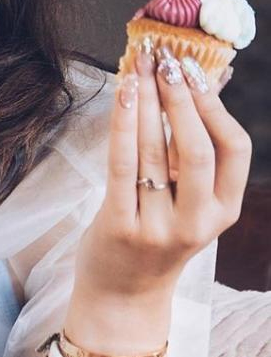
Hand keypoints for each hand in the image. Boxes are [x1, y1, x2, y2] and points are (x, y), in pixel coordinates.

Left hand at [71, 46, 251, 308]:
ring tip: (139, 69)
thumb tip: (212, 77)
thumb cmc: (156, 234)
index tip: (196, 71)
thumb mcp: (189, 199)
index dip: (216, 105)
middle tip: (167, 61)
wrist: (122, 295)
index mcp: (223, 211)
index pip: (235, 150)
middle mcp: (196, 222)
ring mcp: (158, 227)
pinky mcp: (120, 228)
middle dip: (181, 99)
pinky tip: (121, 95)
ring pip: (154, 153)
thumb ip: (198, 146)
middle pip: (196, 149)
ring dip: (146, 103)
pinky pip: (122, 167)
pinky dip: (122, 126)